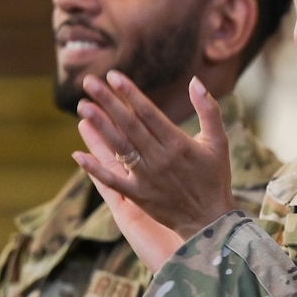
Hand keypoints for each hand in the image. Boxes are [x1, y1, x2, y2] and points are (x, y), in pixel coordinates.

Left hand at [74, 72, 236, 269]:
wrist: (211, 220)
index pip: (149, 113)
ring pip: (119, 148)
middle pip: (129, 125)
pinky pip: (113, 181)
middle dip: (109, 102)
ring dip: (100, 127)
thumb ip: (209, 110)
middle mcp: (160, 158)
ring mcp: (147, 178)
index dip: (130, 93)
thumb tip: (195, 81)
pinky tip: (78, 155)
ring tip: (83, 107)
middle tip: (89, 83)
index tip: (113, 76)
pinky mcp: (139, 195)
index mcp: (178, 144)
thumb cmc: (214, 178)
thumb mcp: (218, 142)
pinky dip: (95, 169)